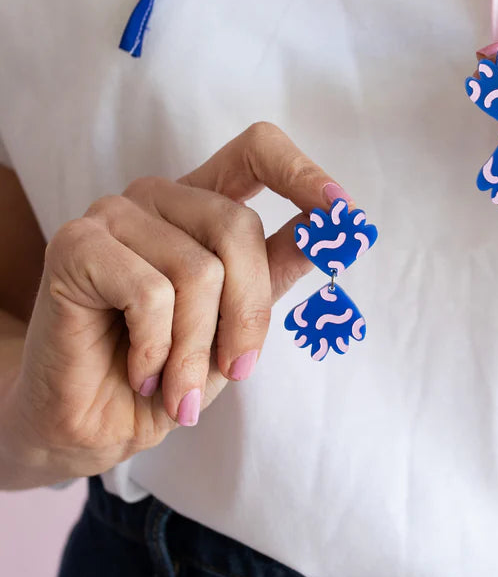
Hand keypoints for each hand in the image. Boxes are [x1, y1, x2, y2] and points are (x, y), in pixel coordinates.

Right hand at [2, 123, 353, 486]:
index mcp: (202, 205)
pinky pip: (150, 294)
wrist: (94, 426)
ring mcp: (114, 215)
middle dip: (249, 312)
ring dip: (198, 348)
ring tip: (177, 385)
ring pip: (197, 270)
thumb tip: (341, 228)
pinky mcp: (76, 245)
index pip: (256, 150)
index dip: (302, 171)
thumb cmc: (169, 370)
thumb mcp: (240, 319)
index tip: (343, 213)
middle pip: (237, 226)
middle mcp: (159, 197)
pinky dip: (157, 349)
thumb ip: (279, 268)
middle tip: (236, 370)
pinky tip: (141, 371)